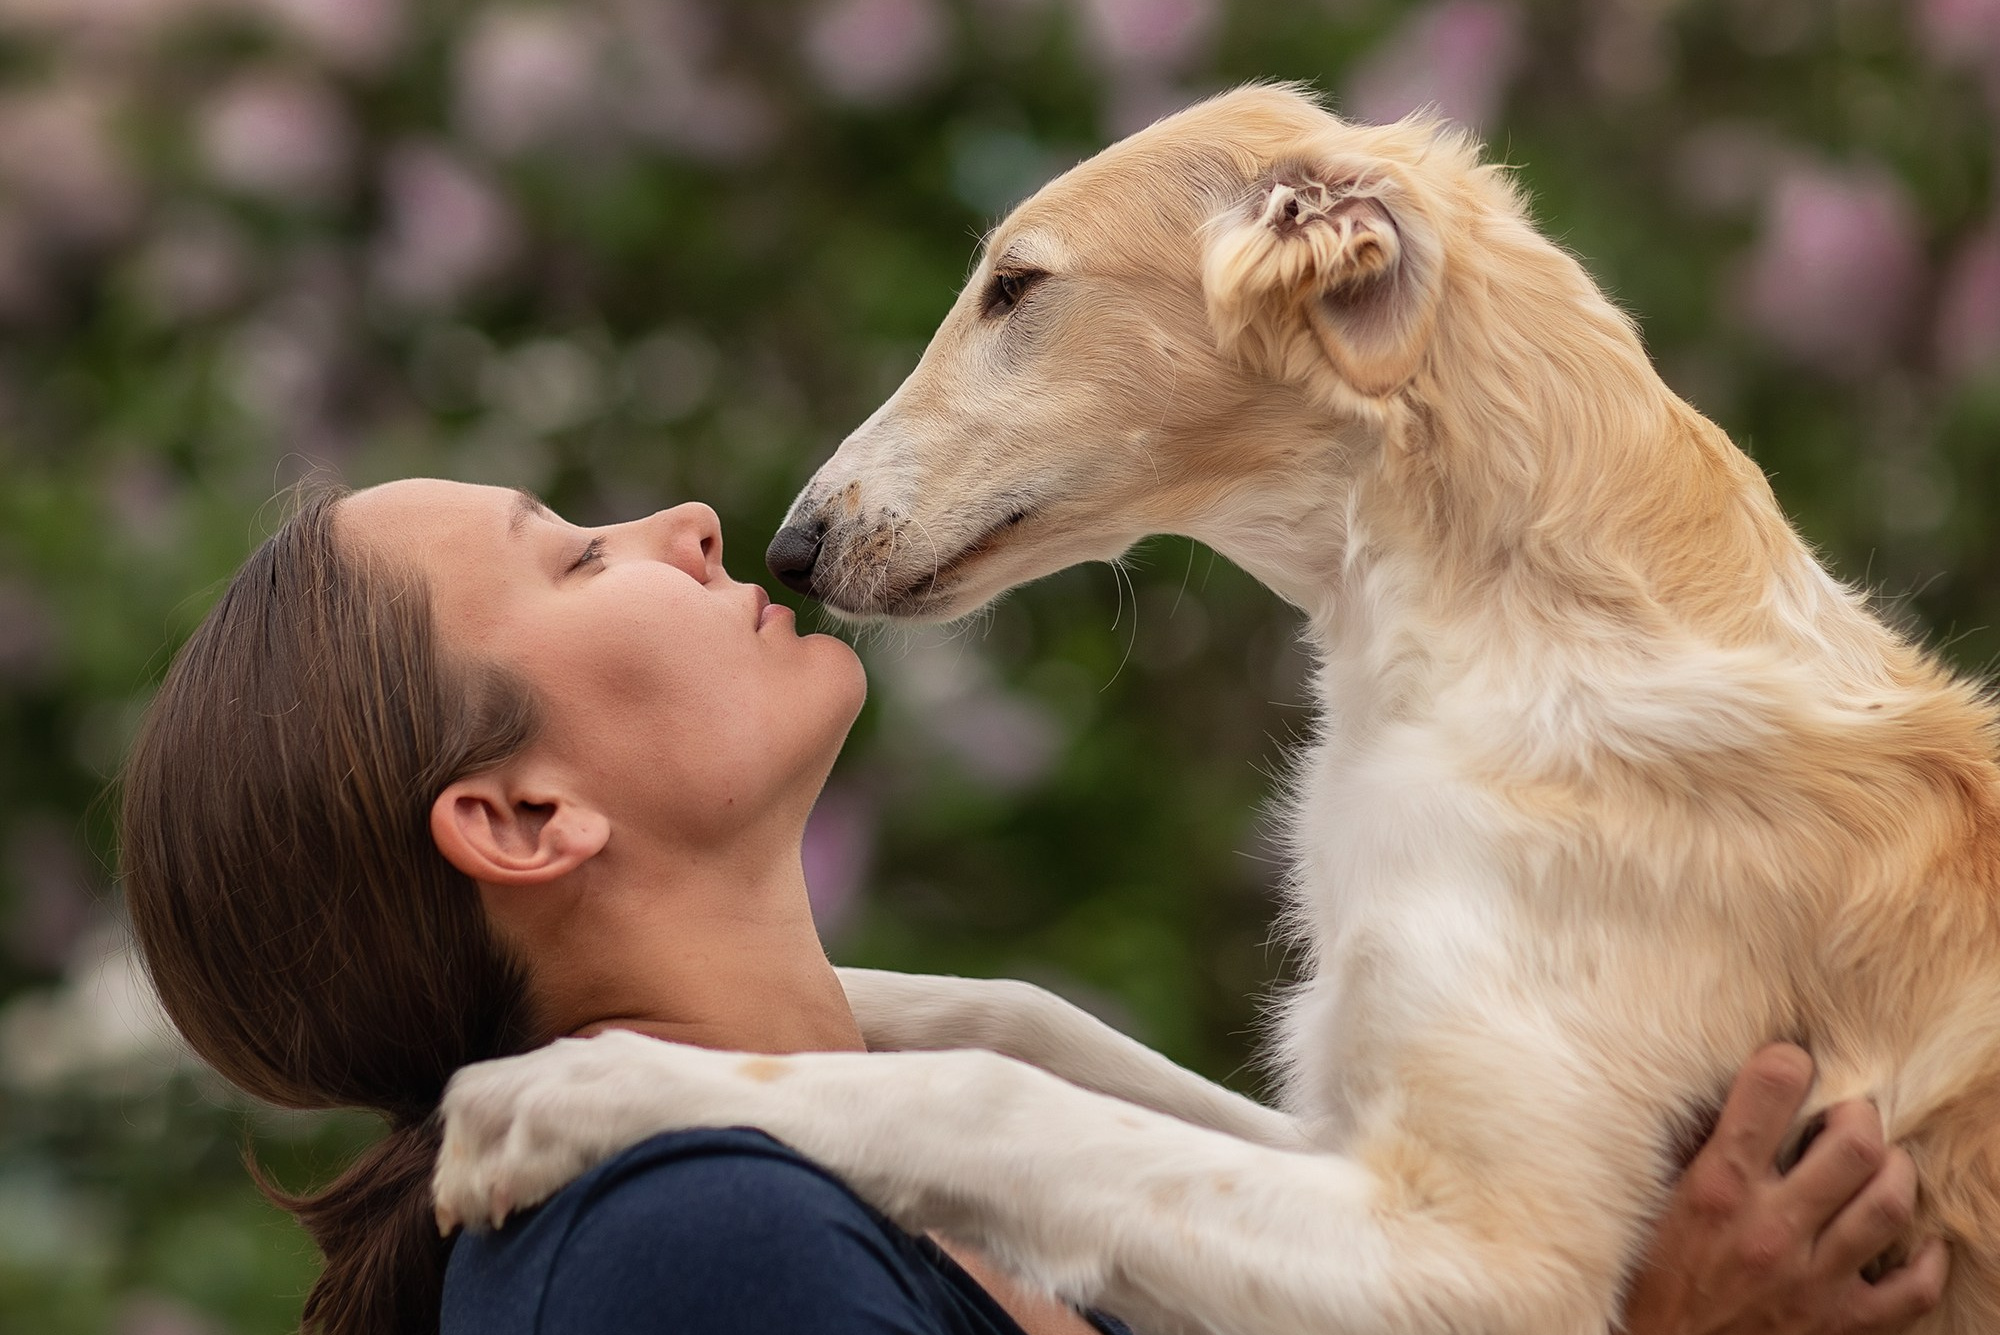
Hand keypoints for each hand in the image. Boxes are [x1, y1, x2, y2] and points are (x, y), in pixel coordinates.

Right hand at [1622, 1044, 1948, 1334]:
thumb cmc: (1648, 1280)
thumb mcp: (1652, 1202)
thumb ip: (1688, 1148)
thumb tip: (1719, 1094)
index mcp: (1716, 1189)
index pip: (1771, 1091)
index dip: (1788, 1061)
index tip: (1791, 1062)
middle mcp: (1770, 1229)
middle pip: (1855, 1143)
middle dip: (1859, 1115)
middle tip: (1847, 1116)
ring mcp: (1813, 1280)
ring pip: (1890, 1202)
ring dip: (1895, 1171)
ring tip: (1880, 1165)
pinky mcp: (1841, 1324)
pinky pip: (1913, 1288)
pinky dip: (1926, 1259)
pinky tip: (1915, 1241)